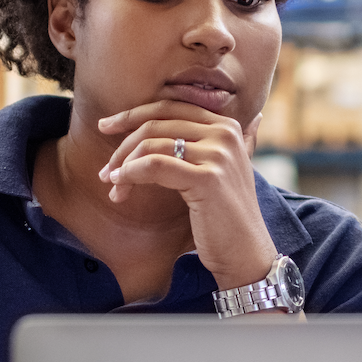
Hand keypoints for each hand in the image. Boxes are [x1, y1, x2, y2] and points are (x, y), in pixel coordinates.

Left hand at [98, 101, 277, 289]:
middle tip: (106, 168)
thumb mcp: (228, 170)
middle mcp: (225, 134)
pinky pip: (154, 166)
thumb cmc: (228, 215)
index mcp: (227, 126)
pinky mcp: (207, 179)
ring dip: (124, 165)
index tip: (107, 127)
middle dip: (123, 144)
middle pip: (156, 123)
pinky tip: (121, 187)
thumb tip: (255, 117)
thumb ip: (229, 142)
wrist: (245, 253)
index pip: (170, 107)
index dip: (133, 114)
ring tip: (113, 185)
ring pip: (151, 144)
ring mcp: (218, 155)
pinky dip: (130, 174)